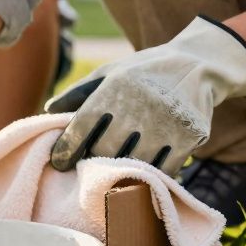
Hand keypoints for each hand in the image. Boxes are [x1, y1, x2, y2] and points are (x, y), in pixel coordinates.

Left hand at [46, 16, 245, 175]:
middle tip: (85, 173)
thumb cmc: (143, 72)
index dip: (67, 149)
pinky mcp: (190, 137)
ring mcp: (166, 123)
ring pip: (134, 164)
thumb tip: (47, 112)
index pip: (82, 126)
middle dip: (92, 164)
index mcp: (115, 88)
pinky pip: (164, 170)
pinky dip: (150, 178)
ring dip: (120, 175)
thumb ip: (79, 92)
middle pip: (106, 150)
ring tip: (110, 181)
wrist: (198, 64)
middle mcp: (140, 106)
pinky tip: (140, 180)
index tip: (59, 163)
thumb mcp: (110, 72)